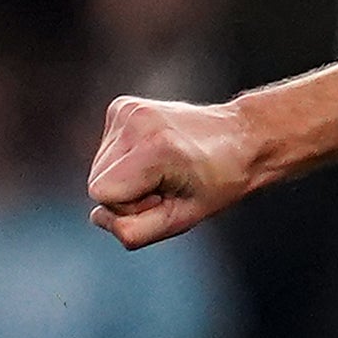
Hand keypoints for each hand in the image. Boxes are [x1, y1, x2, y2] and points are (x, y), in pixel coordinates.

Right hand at [88, 95, 260, 249]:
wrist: (241, 137)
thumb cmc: (218, 183)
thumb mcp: (182, 220)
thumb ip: (135, 231)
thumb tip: (98, 216)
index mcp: (154, 149)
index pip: (102, 195)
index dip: (130, 206)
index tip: (162, 197)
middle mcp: (136, 123)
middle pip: (97, 181)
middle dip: (128, 192)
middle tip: (167, 183)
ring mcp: (126, 109)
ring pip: (99, 166)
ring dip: (128, 176)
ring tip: (164, 167)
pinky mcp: (122, 105)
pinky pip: (105, 149)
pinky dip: (127, 158)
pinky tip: (156, 151)